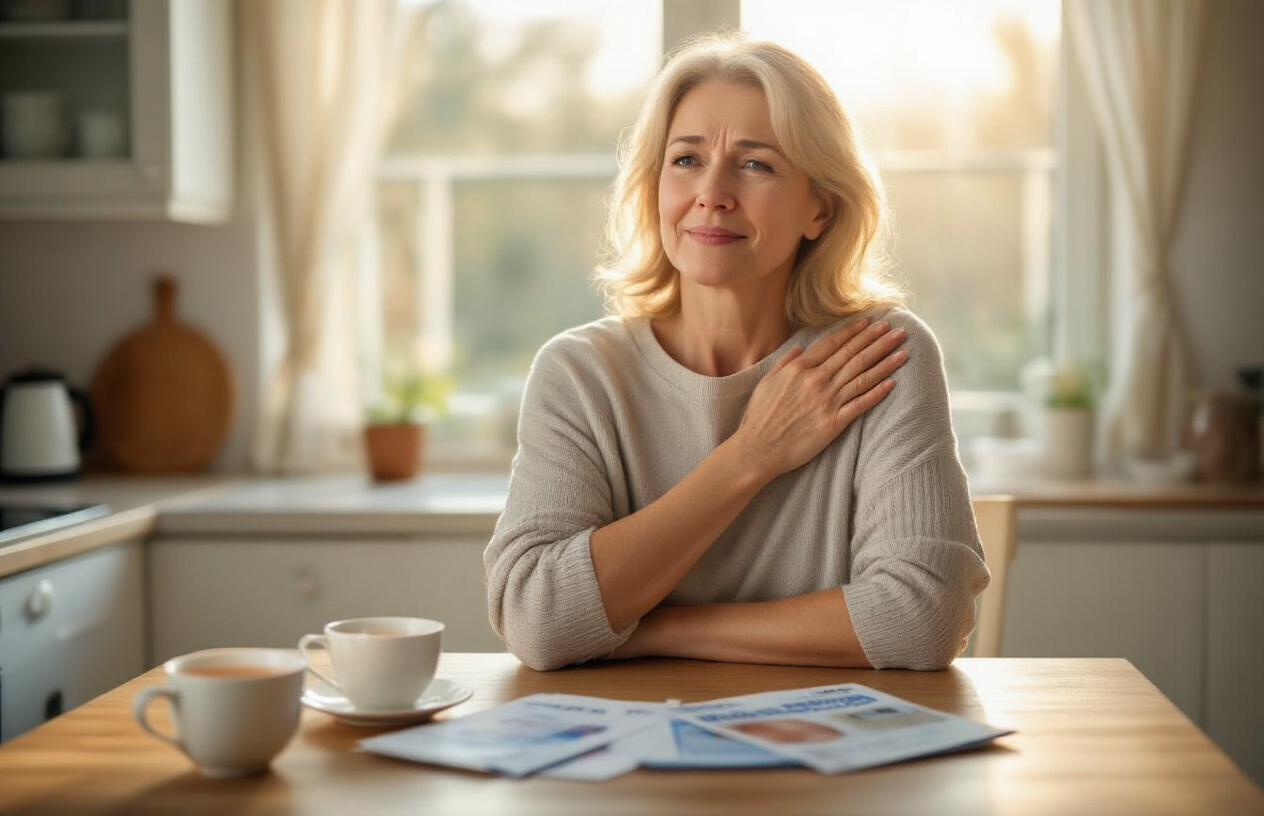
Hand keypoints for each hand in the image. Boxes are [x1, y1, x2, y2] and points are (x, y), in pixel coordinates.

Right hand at [732, 318, 907, 479]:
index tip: (869, 323)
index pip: (832, 344)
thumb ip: (784, 363)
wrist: (758, 448)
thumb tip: (798, 348)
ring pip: (862, 375)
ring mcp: (827, 401)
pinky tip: (893, 382)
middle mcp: (817, 381)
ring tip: (902, 349)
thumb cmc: (759, 417)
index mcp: (800, 369)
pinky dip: (878, 392)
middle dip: (876, 340)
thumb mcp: (766, 383)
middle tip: (895, 329)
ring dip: (885, 361)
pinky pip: (861, 404)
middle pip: (853, 355)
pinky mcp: (834, 422)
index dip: (853, 332)